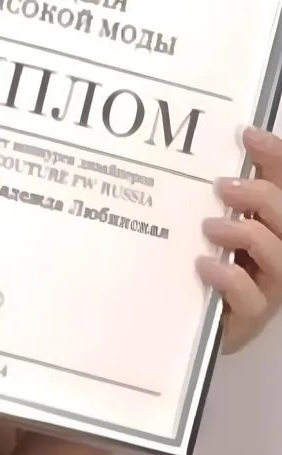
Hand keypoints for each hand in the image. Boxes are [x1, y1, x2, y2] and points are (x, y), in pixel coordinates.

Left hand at [198, 126, 281, 354]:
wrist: (181, 319)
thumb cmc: (200, 262)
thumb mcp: (206, 220)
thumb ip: (215, 192)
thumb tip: (217, 146)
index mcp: (272, 224)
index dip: (275, 157)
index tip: (248, 135)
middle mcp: (278, 252)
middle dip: (262, 196)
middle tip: (222, 187)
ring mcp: (269, 286)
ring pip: (280, 258)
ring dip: (247, 235)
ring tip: (210, 226)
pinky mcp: (248, 316)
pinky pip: (252, 299)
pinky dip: (230, 278)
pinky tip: (205, 264)